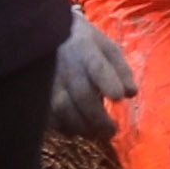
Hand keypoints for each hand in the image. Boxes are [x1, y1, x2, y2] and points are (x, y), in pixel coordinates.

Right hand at [50, 15, 139, 139]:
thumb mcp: (106, 47)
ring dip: (82, 126)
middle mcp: (66, 65)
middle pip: (82, 95)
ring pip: (63, 109)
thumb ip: (121, 69)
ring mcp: (49, 80)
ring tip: (97, 134)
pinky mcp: (38, 93)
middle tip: (112, 130)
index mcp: (85, 48)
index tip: (118, 97)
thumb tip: (131, 93)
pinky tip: (77, 130)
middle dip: (99, 117)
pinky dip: (65, 127)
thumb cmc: (83, 43)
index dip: (108, 83)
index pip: (97, 67)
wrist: (45, 33)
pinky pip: (49, 115)